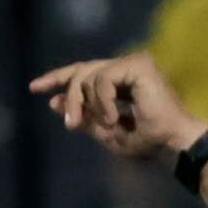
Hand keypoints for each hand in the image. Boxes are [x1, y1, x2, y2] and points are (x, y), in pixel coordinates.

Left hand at [28, 52, 200, 161]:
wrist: (172, 144)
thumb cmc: (148, 143)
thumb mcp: (106, 133)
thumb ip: (84, 117)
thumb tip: (54, 102)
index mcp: (119, 81)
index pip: (83, 72)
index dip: (58, 78)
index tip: (34, 88)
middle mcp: (126, 67)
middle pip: (81, 71)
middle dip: (70, 95)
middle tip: (70, 123)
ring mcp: (133, 63)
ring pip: (88, 75)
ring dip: (87, 103)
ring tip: (105, 125)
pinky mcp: (138, 64)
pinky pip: (102, 79)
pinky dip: (103, 101)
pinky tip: (114, 118)